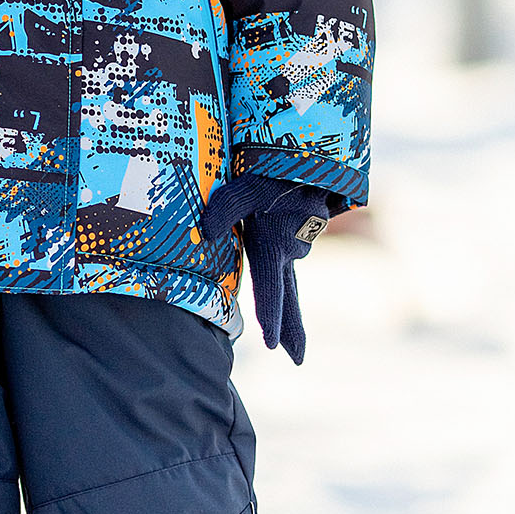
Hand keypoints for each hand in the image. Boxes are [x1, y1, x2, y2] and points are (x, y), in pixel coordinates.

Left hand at [201, 171, 330, 363]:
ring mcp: (303, 241)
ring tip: (270, 235)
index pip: (272, 293)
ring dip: (279, 261)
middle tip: (297, 360)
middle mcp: (291, 251)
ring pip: (287, 265)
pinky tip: (282, 229)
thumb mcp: (242, 188)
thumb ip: (222, 212)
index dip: (272, 321)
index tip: (273, 348)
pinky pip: (292, 246)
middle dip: (293, 331)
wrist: (309, 153)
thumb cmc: (271, 171)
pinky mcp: (307, 230)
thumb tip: (205, 232)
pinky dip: (285, 248)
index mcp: (274, 247)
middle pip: (290, 299)